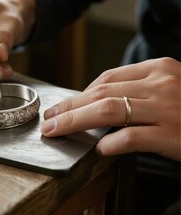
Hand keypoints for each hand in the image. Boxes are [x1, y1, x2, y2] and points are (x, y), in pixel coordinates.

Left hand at [41, 58, 180, 160]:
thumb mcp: (168, 88)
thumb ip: (137, 90)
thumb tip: (95, 102)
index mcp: (159, 68)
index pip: (108, 77)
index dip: (80, 93)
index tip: (64, 105)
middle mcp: (162, 83)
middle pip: (101, 92)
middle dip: (69, 106)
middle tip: (49, 118)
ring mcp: (168, 108)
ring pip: (108, 110)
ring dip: (75, 121)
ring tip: (56, 130)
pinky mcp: (173, 135)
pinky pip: (131, 137)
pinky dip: (110, 144)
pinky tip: (99, 150)